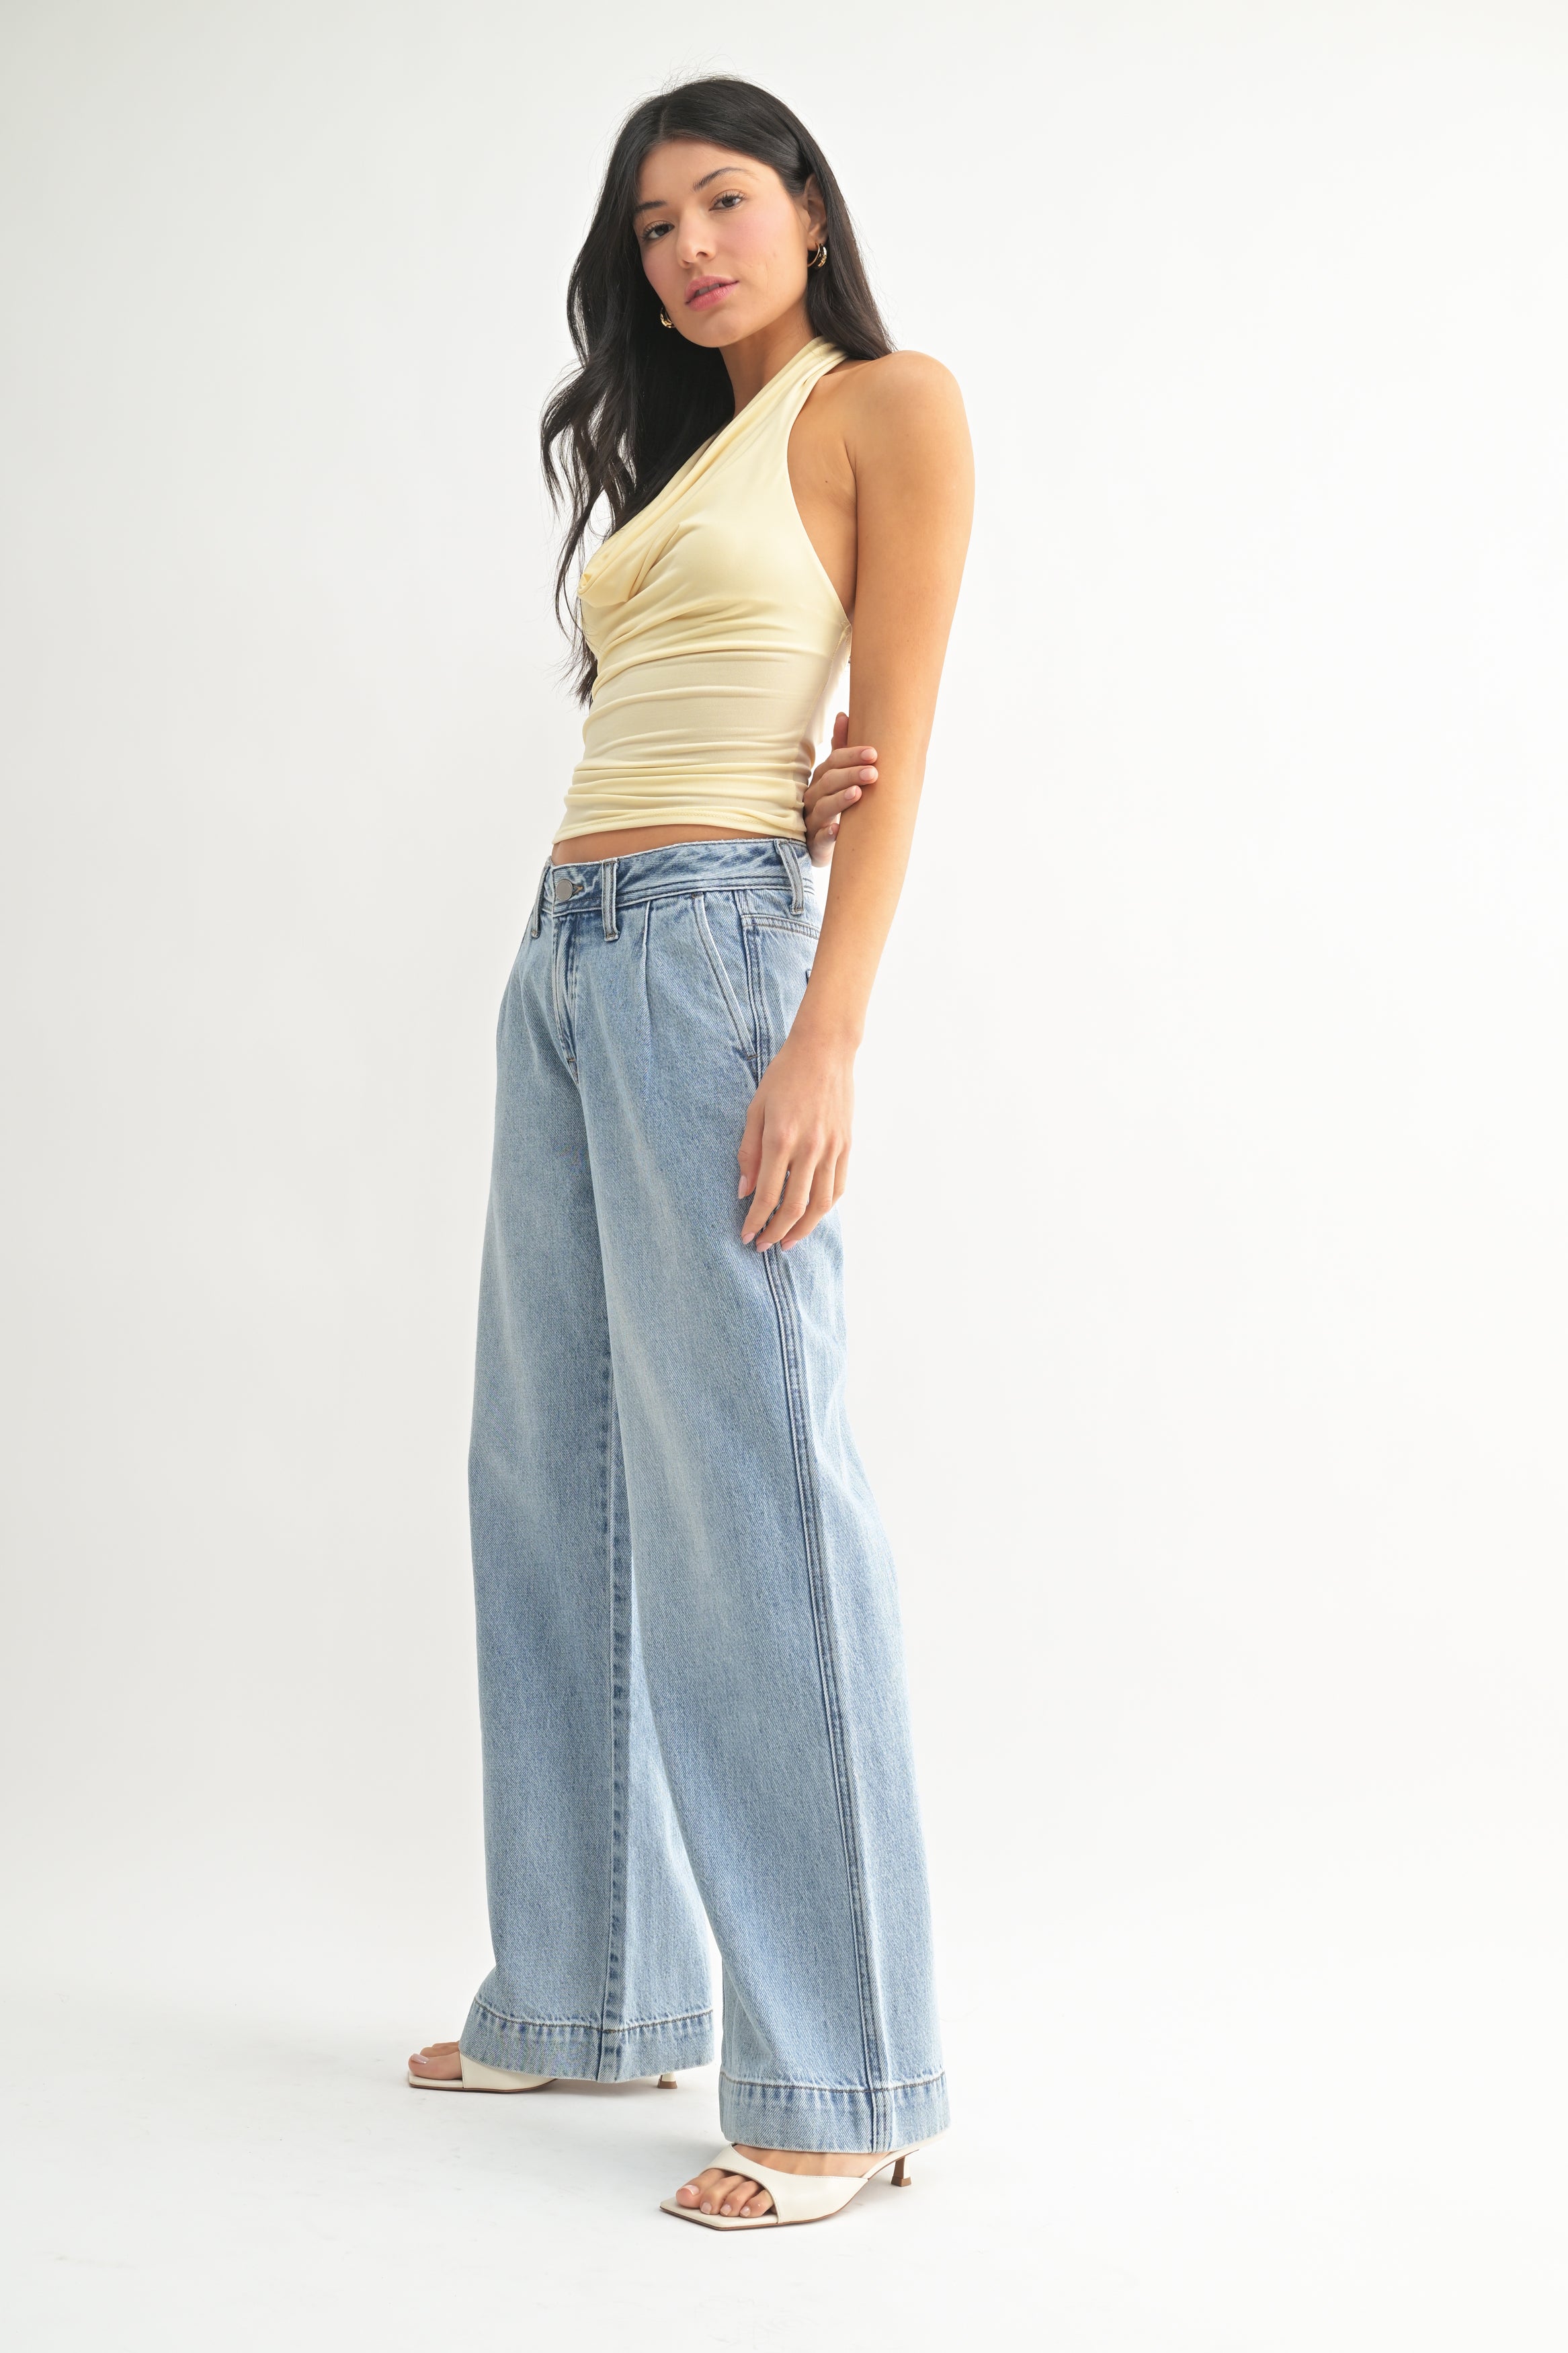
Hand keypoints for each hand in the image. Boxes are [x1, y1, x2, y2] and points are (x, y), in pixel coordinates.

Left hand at [736, 1028, 853, 1251]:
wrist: (825, 1050)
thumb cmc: (784, 1076)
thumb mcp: (755, 1109)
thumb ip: (748, 1152)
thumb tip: (744, 1191)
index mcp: (781, 1138)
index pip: (767, 1194)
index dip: (756, 1220)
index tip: (746, 1235)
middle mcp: (809, 1148)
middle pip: (795, 1207)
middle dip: (777, 1232)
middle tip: (764, 1245)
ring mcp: (832, 1148)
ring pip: (821, 1204)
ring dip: (804, 1229)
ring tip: (789, 1241)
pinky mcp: (846, 1145)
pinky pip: (838, 1187)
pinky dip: (825, 1207)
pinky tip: (812, 1215)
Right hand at [802, 711, 877, 867]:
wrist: (819, 846)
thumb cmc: (832, 806)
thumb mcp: (836, 778)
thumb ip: (841, 750)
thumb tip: (843, 715)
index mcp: (821, 780)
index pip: (832, 763)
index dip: (851, 756)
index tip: (874, 753)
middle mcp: (813, 797)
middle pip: (828, 782)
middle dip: (850, 775)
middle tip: (873, 772)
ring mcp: (812, 821)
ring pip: (822, 808)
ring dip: (840, 800)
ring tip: (858, 794)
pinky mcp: (814, 845)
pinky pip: (818, 839)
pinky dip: (827, 834)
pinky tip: (838, 830)